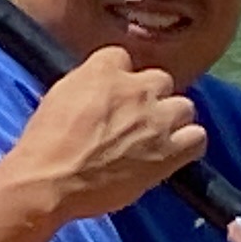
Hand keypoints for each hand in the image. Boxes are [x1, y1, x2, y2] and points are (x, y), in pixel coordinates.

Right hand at [0, 48, 207, 228]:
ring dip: (171, 121)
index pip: (122, 58)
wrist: (48, 182)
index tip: (109, 96)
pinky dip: (187, 144)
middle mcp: (137, 89)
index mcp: (103, 70)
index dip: (117, 79)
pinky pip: (198, 138)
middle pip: (160, 80)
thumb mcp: (57, 98)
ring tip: (154, 138)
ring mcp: (157, 120)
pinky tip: (171, 153)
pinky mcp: (169, 151)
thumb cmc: (42, 145)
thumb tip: (99, 90)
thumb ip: (85, 86)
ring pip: (184, 107)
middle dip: (150, 98)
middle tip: (133, 119)